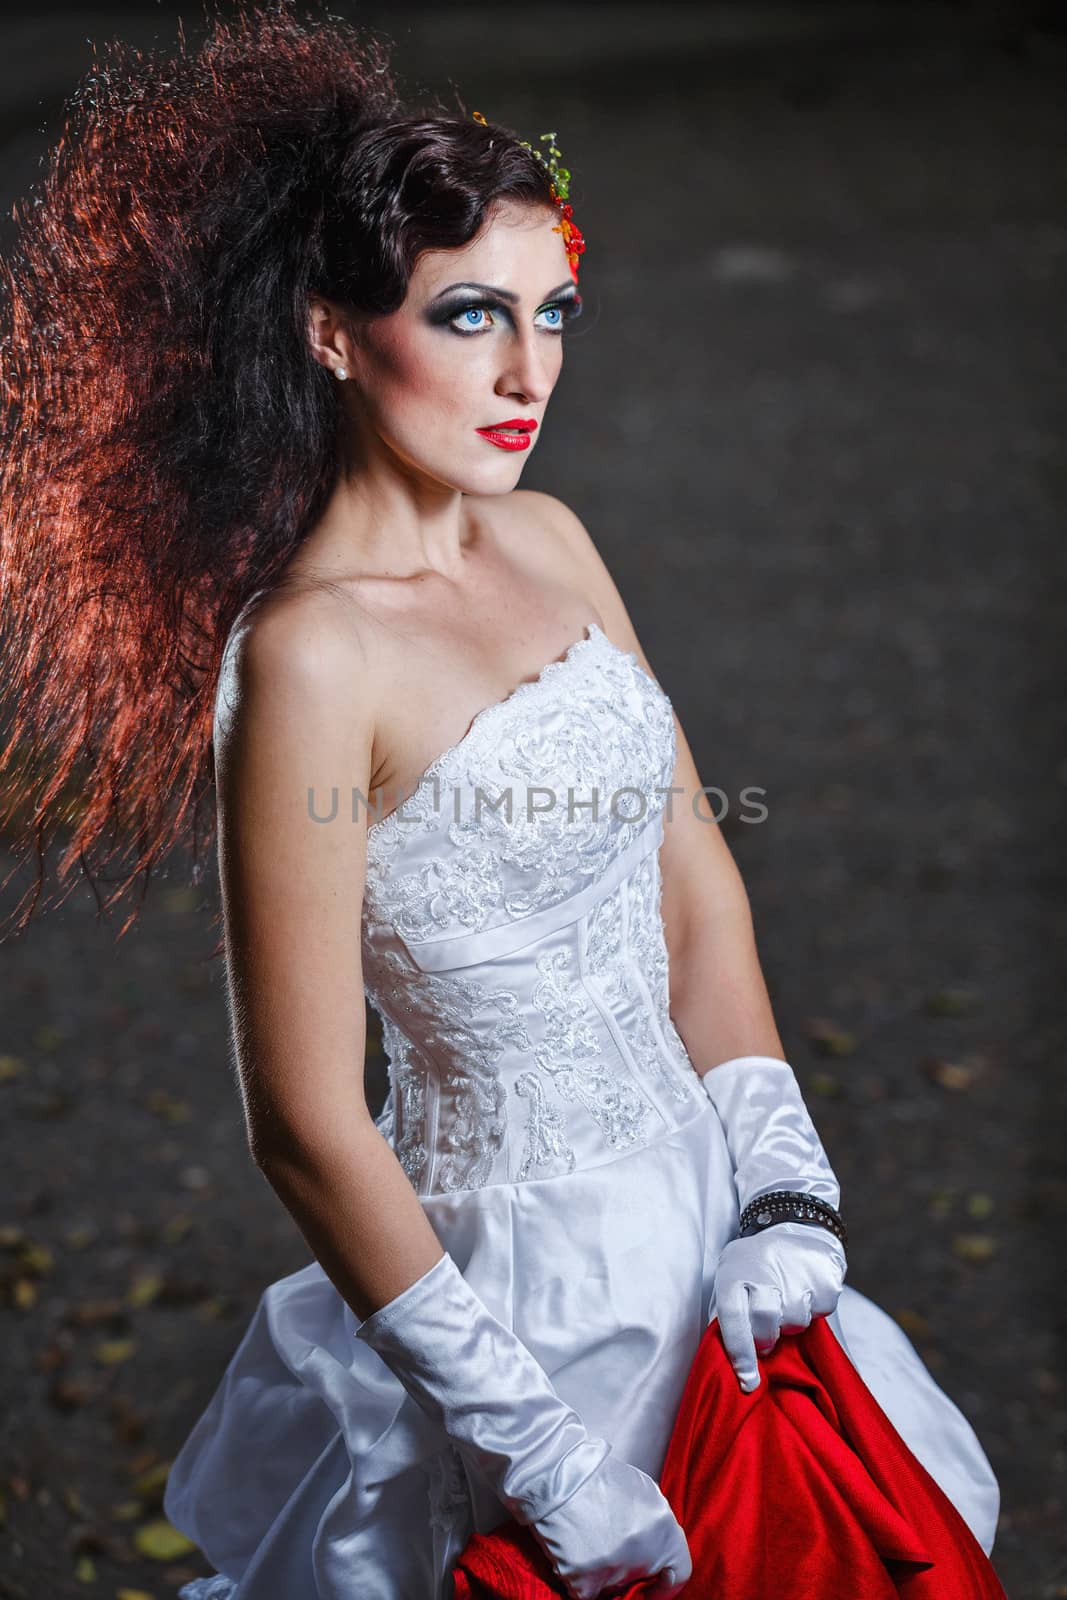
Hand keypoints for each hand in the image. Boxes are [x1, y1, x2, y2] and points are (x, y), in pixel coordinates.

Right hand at [531, 1451, 691, 1599]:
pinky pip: (586, 1594)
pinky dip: (579, 1578)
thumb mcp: (642, 1491)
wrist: (555, 1473)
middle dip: (629, 1569)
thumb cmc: (596, 1476)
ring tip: (587, 1538)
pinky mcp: (585, 1583)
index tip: (657, 1582)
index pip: (680, 1573)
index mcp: (663, 1530)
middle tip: (609, 1546)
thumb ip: (655, 1525)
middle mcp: (643, 1554)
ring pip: (613, 1587)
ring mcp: (614, 1571)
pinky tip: (572, 1551)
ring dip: (603, 1571)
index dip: (667, 1582)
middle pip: (641, 1579)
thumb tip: (655, 1550)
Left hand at [711, 1220, 845, 1391]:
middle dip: (766, 1338)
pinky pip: (822, 1309)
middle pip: (765, 1321)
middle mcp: (762, 1267)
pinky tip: (806, 1289)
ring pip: (795, 1319)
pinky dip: (815, 1308)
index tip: (748, 1382)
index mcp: (733, 1272)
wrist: (791, 1228)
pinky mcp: (824, 1272)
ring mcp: (795, 1268)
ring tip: (787, 1300)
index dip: (740, 1353)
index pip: (733, 1318)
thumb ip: (730, 1318)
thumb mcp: (731, 1282)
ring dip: (791, 1322)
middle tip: (767, 1335)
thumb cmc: (754, 1270)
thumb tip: (732, 1365)